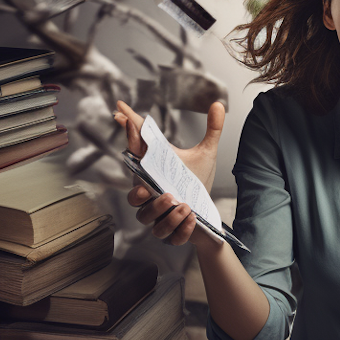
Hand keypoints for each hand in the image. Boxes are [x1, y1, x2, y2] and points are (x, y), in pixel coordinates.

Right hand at [113, 100, 224, 245]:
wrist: (208, 213)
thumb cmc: (198, 182)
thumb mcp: (206, 153)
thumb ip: (212, 130)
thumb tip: (217, 103)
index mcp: (154, 171)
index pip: (137, 153)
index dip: (129, 135)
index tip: (122, 115)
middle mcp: (151, 195)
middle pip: (134, 197)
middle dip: (139, 193)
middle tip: (153, 189)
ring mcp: (158, 215)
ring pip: (148, 219)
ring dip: (163, 214)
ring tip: (184, 205)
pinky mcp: (171, 233)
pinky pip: (169, 236)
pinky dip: (179, 229)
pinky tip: (192, 219)